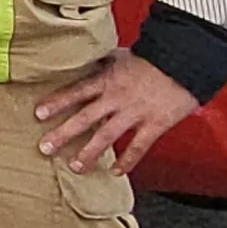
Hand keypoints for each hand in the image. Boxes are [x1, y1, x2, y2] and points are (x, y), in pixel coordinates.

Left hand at [34, 52, 199, 175]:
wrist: (187, 60)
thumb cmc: (157, 56)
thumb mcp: (125, 55)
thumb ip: (107, 63)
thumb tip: (90, 60)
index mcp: (109, 80)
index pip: (77, 92)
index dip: (57, 102)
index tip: (39, 114)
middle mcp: (117, 98)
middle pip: (84, 118)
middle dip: (62, 134)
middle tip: (45, 147)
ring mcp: (135, 113)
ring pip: (106, 136)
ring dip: (88, 153)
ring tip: (75, 166)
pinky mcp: (154, 125)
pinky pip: (137, 147)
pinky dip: (127, 161)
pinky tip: (116, 172)